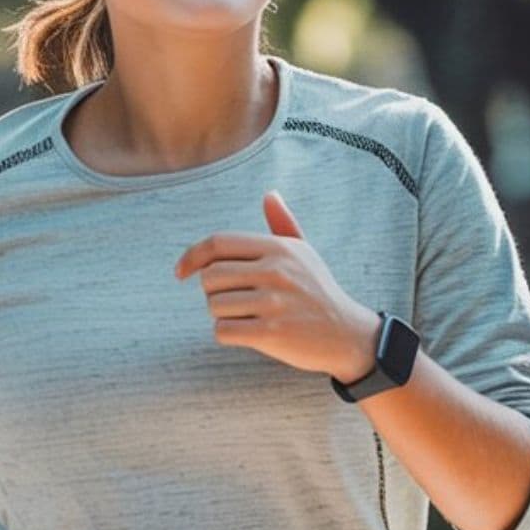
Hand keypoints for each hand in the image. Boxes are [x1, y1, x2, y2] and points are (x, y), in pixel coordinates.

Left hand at [175, 193, 378, 383]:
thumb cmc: (319, 293)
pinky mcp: (272, 333)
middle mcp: (275, 271)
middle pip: (210, 277)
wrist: (348, 335)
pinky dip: (228, 335)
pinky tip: (249, 334)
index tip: (181, 272)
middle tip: (235, 301)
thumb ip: (283, 225)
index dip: (192, 256)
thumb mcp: (305, 254)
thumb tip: (270, 194)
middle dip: (213, 293)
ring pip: (214, 306)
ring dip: (223, 316)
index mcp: (278, 248)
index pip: (218, 243)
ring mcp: (274, 302)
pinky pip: (223, 331)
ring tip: (249, 317)